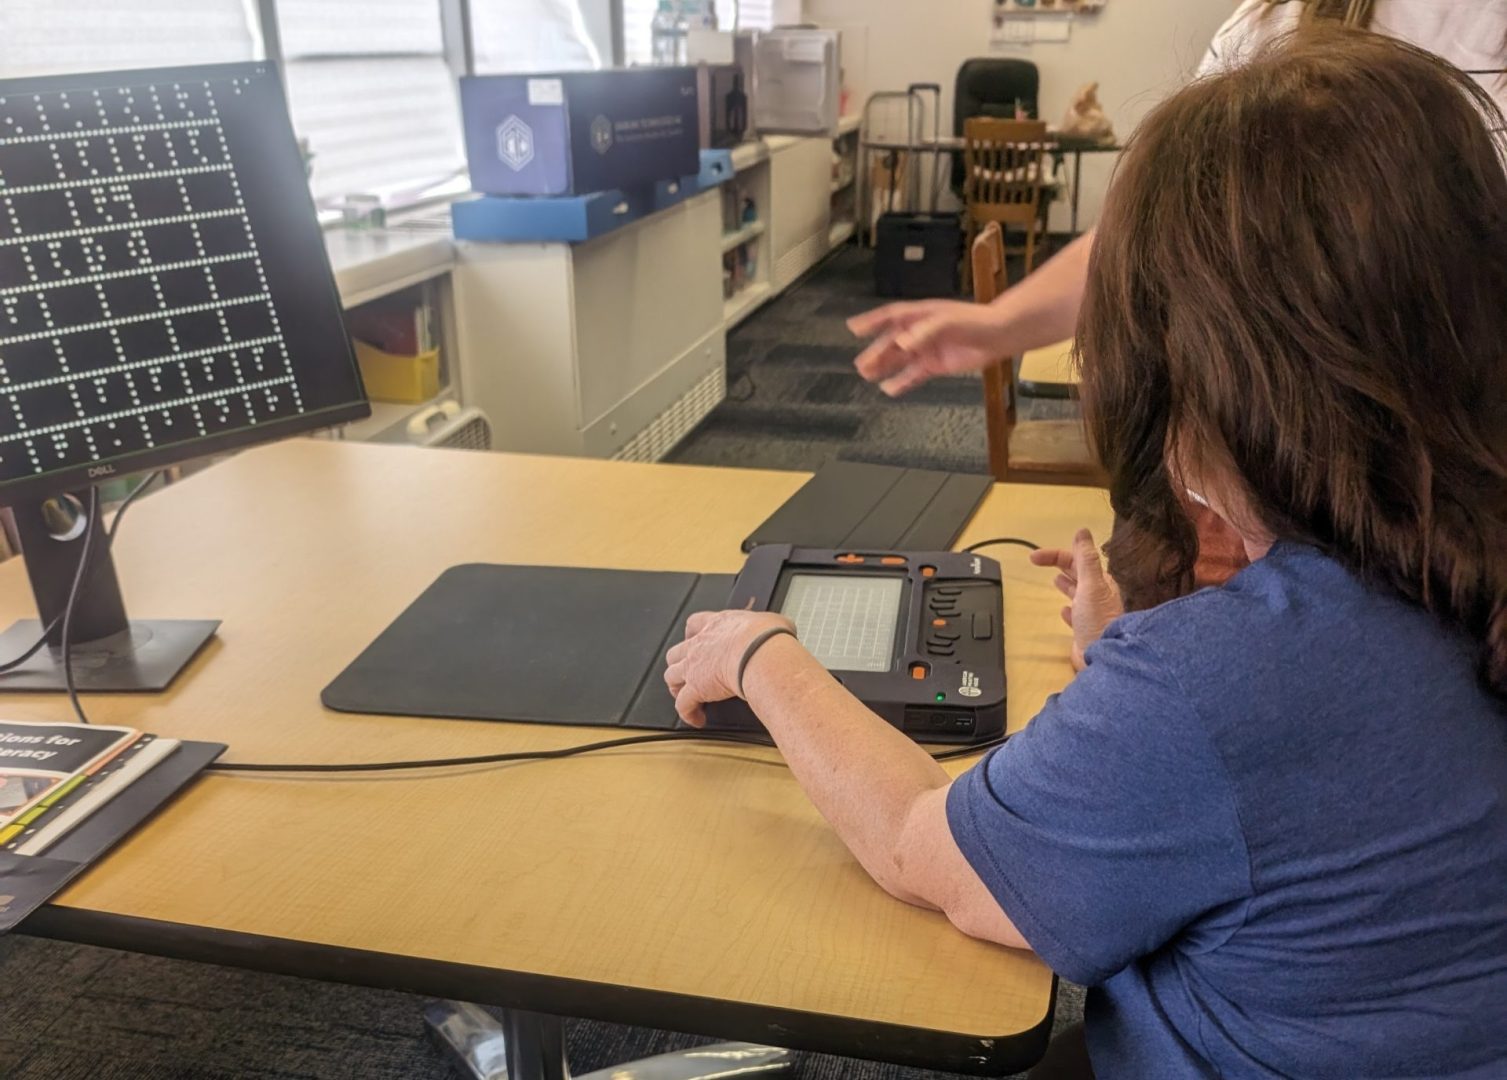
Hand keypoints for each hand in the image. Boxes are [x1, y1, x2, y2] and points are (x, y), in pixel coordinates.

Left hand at [665, 610, 797, 727]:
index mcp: (717, 625)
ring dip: (676, 687)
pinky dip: (687, 713)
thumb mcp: (772, 623)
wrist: (758, 654)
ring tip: (685, 696)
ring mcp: (694, 667)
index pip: (695, 623)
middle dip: (679, 663)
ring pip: (671, 676)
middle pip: (676, 653)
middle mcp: (700, 645)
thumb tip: (783, 628)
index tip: (695, 639)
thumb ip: (772, 626)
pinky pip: (683, 705)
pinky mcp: (695, 689)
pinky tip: (697, 719)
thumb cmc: (766, 638)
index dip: (693, 633)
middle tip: (687, 673)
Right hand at [848, 300, 1009, 396]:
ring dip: (884, 367)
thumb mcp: (947, 322)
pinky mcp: (936, 365)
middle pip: (892, 342)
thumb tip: (901, 345)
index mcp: (921, 315)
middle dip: (876, 353)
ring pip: (900, 360)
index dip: (872, 321)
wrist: (999, 335)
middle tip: (860, 365)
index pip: (891, 316)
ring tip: (867, 376)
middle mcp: (921, 332)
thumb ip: (923, 333)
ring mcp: (928, 349)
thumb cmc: (974, 322)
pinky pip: (914, 375)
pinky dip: (902, 382)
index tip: (853, 328)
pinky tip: (889, 389)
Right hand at [1029, 529, 1123, 670]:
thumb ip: (1086, 558)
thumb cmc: (1097, 619)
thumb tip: (1082, 531)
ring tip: (1056, 580)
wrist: (1104, 656)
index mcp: (1099, 582)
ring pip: (1077, 593)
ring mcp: (1092, 614)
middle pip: (1077, 574)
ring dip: (1067, 585)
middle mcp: (1097, 596)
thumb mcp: (1091, 584)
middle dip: (1061, 565)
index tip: (1033, 557)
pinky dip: (1068, 610)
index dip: (1055, 555)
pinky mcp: (1086, 630)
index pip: (1076, 560)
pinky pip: (1076, 616)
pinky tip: (1064, 611)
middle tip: (1039, 562)